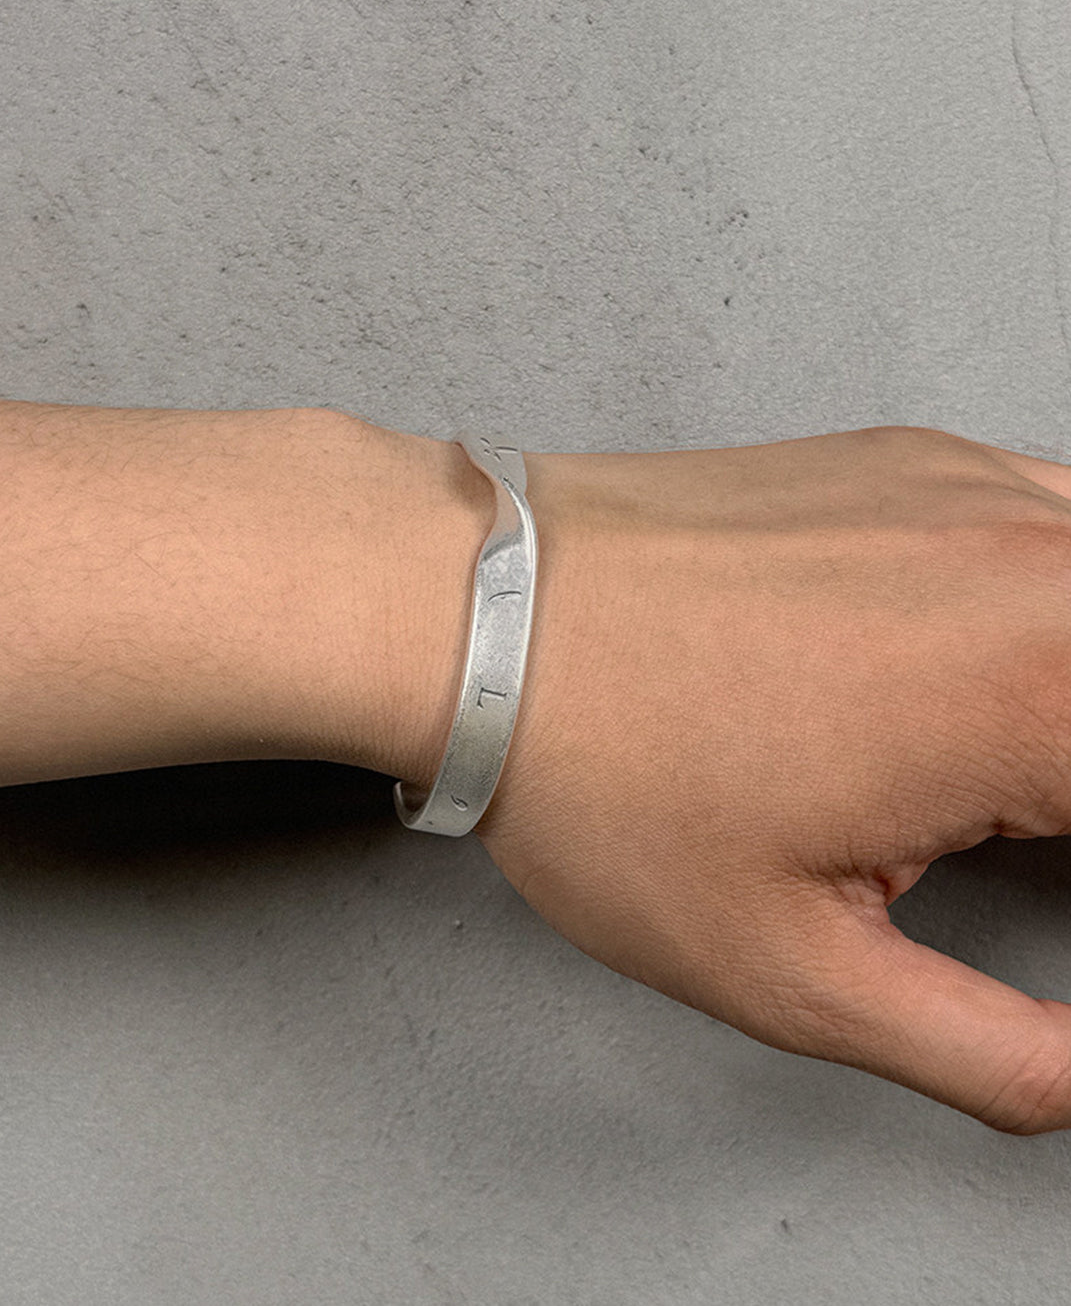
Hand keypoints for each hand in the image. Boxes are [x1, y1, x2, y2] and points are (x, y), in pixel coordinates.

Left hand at [474, 424, 1070, 1133]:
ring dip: (1068, 701)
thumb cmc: (604, 766)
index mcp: (1032, 693)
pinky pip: (1063, 526)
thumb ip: (991, 1051)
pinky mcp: (924, 461)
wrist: (487, 609)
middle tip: (1026, 838)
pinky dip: (1058, 611)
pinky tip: (1007, 670)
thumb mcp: (797, 971)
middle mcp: (1030, 563)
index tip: (1039, 880)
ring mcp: (979, 490)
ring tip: (1009, 781)